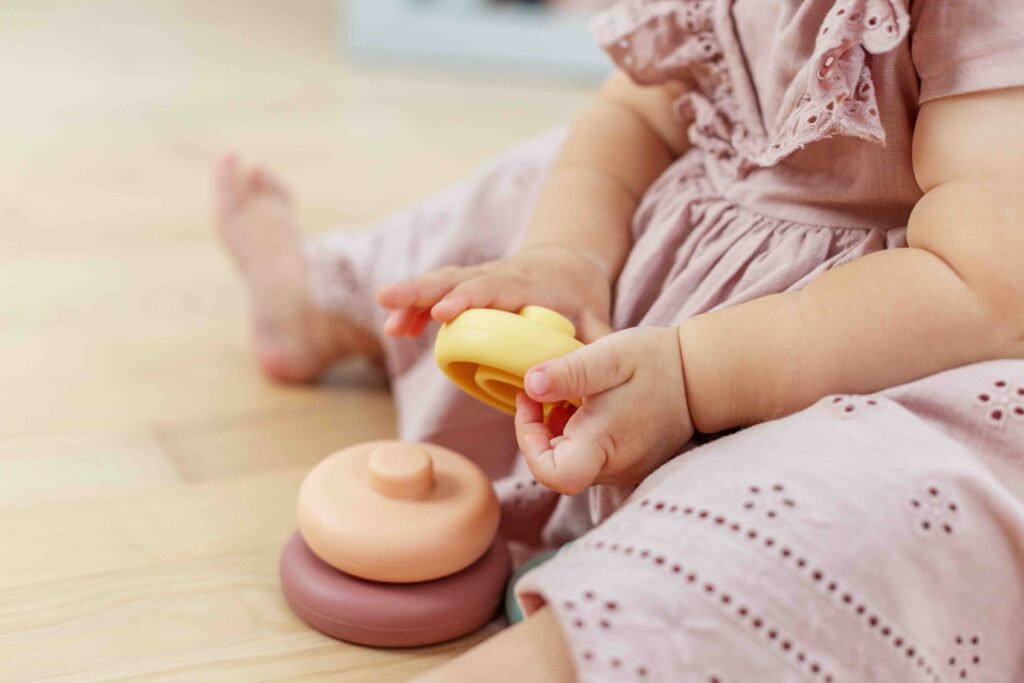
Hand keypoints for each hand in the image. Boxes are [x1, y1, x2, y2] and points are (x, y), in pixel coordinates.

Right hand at [376, 244, 612, 342]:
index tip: (444, 313)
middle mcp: (501, 276)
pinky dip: (416, 310)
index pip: (497, 288)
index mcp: (531, 284)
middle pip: (458, 279)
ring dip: (412, 300)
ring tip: (387, 321)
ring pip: (443, 283)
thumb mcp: (598, 319)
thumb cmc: (582, 297)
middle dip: (423, 290)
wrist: (570, 263)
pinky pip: (439, 294)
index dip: (469, 299)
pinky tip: (395, 328)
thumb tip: (597, 379)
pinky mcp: (468, 288)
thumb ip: (598, 345)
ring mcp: (481, 280)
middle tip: (389, 299)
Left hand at [514, 326, 692, 494]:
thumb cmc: (657, 363)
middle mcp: (613, 468)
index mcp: (604, 445)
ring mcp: (622, 470)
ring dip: (557, 430)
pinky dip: (576, 433)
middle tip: (543, 390)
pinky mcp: (628, 464)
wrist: (701, 377)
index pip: (551, 474)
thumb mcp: (610, 356)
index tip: (532, 404)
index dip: (529, 443)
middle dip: (538, 429)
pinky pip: (589, 457)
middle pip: (555, 467)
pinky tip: (585, 404)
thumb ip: (569, 372)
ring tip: (569, 394)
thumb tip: (530, 384)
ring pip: (570, 461)